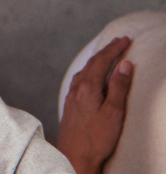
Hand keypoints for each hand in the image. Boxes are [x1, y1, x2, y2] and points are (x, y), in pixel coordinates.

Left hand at [57, 37, 133, 173]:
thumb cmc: (97, 137)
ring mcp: (72, 96)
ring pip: (84, 71)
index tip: (126, 39)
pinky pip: (80, 80)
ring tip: (107, 55)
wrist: (75, 156)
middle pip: (92, 63)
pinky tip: (90, 77)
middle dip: (106, 51)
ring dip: (97, 60)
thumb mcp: (114, 112)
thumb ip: (119, 87)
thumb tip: (124, 64)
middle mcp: (77, 88)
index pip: (102, 61)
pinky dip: (89, 71)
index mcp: (88, 87)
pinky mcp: (70, 105)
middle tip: (119, 42)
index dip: (114, 49)